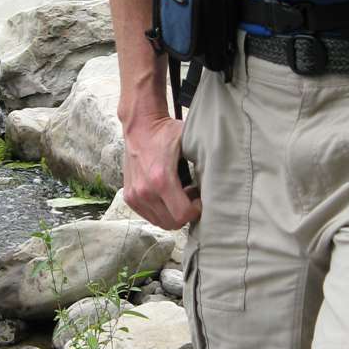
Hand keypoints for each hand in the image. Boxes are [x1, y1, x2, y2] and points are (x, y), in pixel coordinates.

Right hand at [121, 115, 200, 230]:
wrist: (140, 125)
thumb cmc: (166, 134)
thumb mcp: (190, 144)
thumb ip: (204, 165)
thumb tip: (219, 185)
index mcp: (161, 179)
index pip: (182, 215)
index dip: (195, 211)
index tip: (199, 199)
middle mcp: (144, 191)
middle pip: (171, 223)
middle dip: (185, 213)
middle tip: (191, 196)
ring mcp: (134, 195)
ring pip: (160, 222)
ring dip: (172, 213)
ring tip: (179, 194)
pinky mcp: (129, 197)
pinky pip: (149, 215)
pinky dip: (160, 210)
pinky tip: (166, 194)